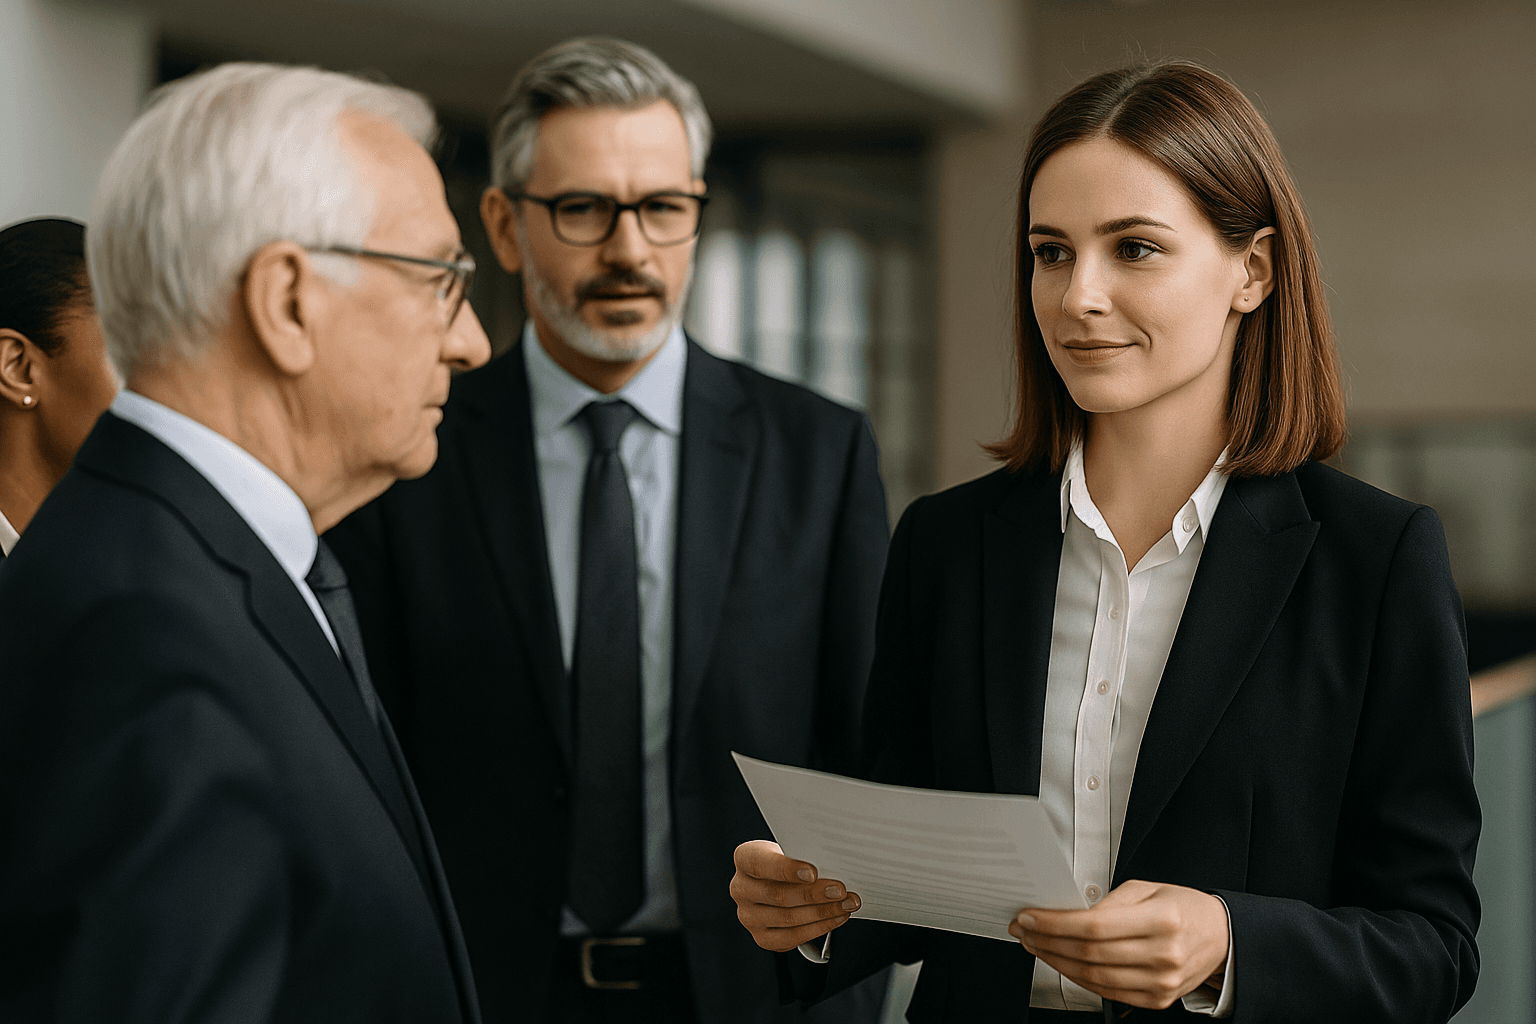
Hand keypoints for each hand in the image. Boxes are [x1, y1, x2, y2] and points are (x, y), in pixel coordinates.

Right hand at [730, 840, 861, 951]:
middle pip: (778, 894)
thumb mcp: (792, 848)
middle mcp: (741, 889)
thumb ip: (804, 854)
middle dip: (814, 894)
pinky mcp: (762, 938)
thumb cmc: (789, 859)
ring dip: (823, 912)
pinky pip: (792, 937)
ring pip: (788, 918)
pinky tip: (836, 917)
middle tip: (840, 891)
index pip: (761, 864)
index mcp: (745, 859)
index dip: (787, 869)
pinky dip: (819, 928)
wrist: (779, 879)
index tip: (813, 872)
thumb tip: (835, 865)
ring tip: (846, 904)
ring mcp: (749, 916)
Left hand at [1009, 879, 1228, 1009]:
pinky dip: (1078, 978)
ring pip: (1093, 977)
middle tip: (1024, 930)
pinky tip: (1062, 962)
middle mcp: (1163, 955)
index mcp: (1162, 920)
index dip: (1054, 924)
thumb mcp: (1147, 889)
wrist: (1220, 937)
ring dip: (1056, 961)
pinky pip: (1106, 992)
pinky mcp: (1157, 1000)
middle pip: (1088, 954)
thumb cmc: (1182, 908)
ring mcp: (1161, 983)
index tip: (1029, 917)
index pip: (1093, 927)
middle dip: (1047, 942)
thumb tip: (1066, 913)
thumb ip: (1108, 901)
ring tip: (1035, 945)